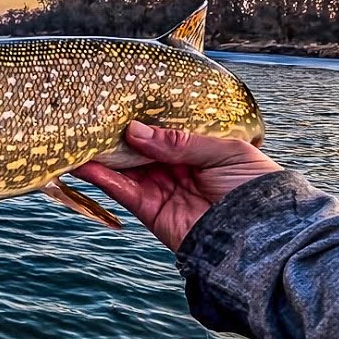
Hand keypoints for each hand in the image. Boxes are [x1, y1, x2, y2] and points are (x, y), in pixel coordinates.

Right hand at [72, 122, 281, 250]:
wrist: (262, 240)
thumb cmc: (256, 190)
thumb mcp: (226, 152)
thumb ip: (180, 141)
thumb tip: (134, 131)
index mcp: (199, 150)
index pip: (165, 129)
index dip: (144, 116)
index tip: (119, 99)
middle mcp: (177, 168)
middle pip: (139, 147)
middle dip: (115, 132)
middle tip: (89, 114)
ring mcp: (162, 189)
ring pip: (124, 167)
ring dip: (101, 153)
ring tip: (76, 134)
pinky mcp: (151, 212)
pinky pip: (122, 191)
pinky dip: (102, 178)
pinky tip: (84, 163)